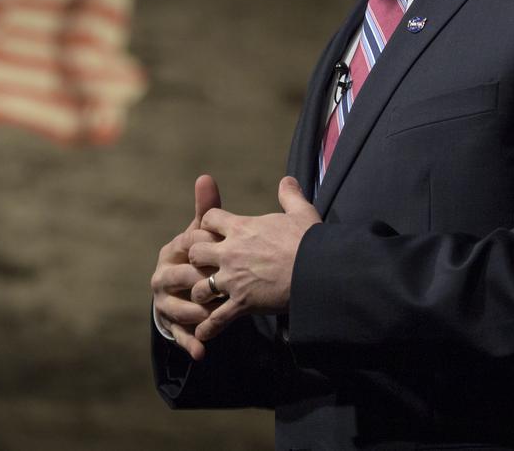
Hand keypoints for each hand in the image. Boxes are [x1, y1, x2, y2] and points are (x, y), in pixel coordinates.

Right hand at [150, 174, 224, 360]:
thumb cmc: (197, 254)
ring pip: (178, 308)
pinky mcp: (171, 324)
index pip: (185, 244)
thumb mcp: (202, 233)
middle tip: (221, 283)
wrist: (183, 287)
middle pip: (178, 276)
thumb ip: (206, 209)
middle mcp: (162, 275)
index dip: (204, 245)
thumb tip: (206, 176)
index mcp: (172, 250)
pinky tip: (203, 351)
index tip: (224, 246)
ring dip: (196, 311)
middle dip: (198, 280)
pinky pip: (180, 336)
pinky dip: (191, 343)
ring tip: (214, 314)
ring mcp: (164, 302)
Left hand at [187, 176, 320, 342]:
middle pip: (195, 251)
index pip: (209, 219)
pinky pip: (217, 318)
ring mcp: (234, 280)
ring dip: (200, 292)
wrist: (317, 271)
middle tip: (202, 265)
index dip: (208, 224)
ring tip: (203, 297)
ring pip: (199, 287)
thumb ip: (290, 195)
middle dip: (196, 258)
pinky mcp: (242, 304)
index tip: (212, 231)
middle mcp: (231, 253)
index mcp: (242, 228)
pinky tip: (201, 333)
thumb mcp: (301, 212)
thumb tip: (287, 180)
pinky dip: (208, 327)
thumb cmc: (309, 240)